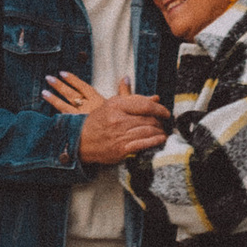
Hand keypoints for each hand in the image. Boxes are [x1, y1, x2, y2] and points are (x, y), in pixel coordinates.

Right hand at [44, 70, 166, 161]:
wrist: (80, 140)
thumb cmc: (97, 122)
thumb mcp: (112, 105)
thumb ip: (133, 100)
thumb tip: (154, 97)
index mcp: (116, 105)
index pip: (144, 105)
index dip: (159, 109)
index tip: (166, 112)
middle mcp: (118, 119)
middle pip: (148, 119)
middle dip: (160, 122)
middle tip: (163, 124)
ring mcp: (120, 134)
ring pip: (148, 131)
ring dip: (159, 132)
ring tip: (162, 132)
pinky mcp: (121, 149)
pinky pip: (144, 144)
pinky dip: (155, 141)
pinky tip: (160, 140)